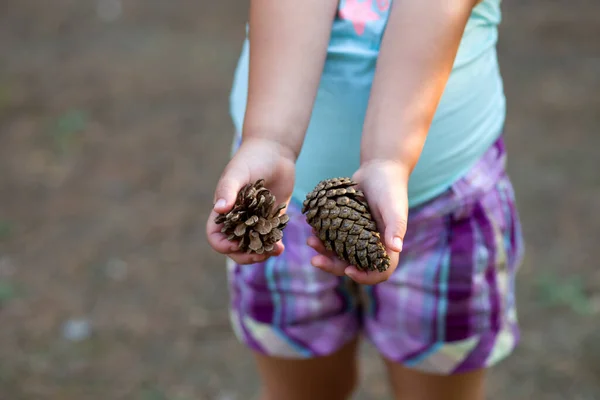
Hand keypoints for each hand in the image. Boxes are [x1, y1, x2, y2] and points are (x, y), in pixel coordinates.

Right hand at [206, 138, 295, 264]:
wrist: (275, 151)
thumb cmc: (251, 158)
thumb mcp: (238, 172)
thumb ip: (227, 189)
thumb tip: (218, 209)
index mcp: (224, 211)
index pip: (215, 236)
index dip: (223, 245)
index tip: (237, 245)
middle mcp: (237, 219)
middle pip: (235, 247)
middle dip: (246, 255)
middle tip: (261, 255)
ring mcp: (255, 220)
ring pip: (254, 246)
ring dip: (262, 253)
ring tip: (275, 251)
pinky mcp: (271, 218)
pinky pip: (270, 238)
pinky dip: (274, 244)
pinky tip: (281, 247)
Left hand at [307, 160, 408, 284]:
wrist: (379, 168)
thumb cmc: (390, 188)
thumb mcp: (394, 207)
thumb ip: (395, 227)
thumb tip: (396, 249)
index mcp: (387, 246)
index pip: (379, 271)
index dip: (365, 277)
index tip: (348, 270)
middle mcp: (372, 245)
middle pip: (353, 265)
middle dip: (333, 266)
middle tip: (314, 260)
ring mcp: (358, 236)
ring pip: (339, 253)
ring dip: (324, 251)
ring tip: (310, 240)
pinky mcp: (347, 226)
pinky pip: (333, 237)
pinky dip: (322, 236)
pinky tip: (312, 229)